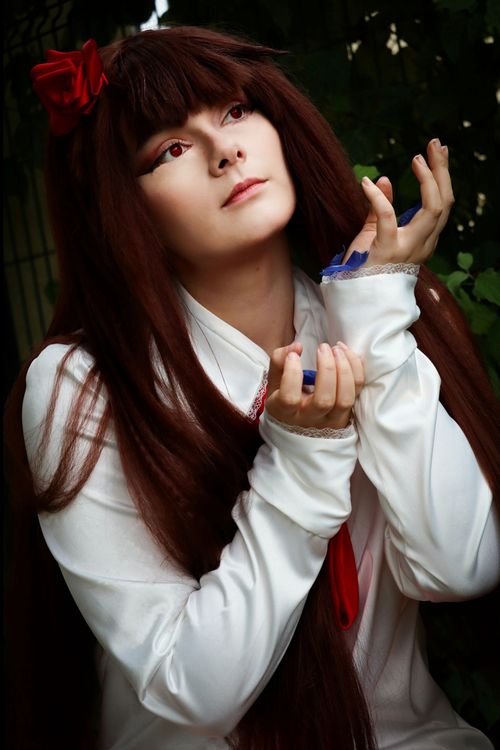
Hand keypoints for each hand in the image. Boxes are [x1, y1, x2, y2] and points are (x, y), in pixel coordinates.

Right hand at [265, 341, 363, 429]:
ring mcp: (331, 419)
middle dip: (327, 369)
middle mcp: (310, 418)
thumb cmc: (284, 395)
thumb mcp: (275, 379)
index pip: (289, 398)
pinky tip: (345, 352)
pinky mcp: (348, 412)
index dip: (292, 374)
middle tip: (323, 347)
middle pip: (324, 400)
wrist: (300, 421)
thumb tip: (298, 347)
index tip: (293, 356)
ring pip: (345, 399)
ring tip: (337, 349)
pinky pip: (358, 391)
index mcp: (286, 412)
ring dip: (345, 370)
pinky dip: (356, 368)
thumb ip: (279, 359)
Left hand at [345, 138, 453, 266]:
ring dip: (428, 180)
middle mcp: (422, 244)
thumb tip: (382, 179)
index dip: (442, 178)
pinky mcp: (387, 250)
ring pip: (433, 208)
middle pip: (444, 203)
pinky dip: (378, 199)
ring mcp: (408, 248)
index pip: (442, 205)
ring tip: (418, 158)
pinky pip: (388, 218)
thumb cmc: (364, 267)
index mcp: (423, 240)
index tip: (436, 153)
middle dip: (442, 171)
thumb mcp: (374, 233)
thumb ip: (381, 208)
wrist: (356, 297)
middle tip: (435, 145)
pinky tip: (367, 183)